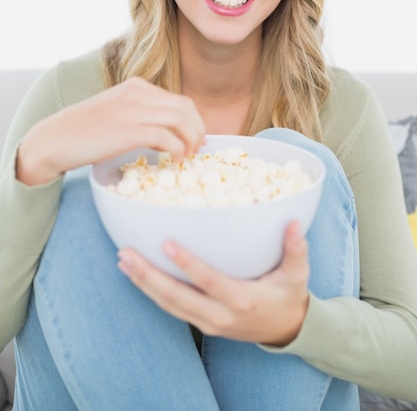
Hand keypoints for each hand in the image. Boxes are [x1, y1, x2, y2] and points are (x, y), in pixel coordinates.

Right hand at [16, 77, 205, 184]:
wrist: (54, 140)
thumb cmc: (84, 131)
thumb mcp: (116, 112)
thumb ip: (141, 115)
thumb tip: (168, 135)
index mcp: (136, 86)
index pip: (179, 100)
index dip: (194, 121)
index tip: (195, 138)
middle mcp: (138, 93)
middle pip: (185, 108)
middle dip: (198, 129)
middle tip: (197, 149)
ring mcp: (133, 110)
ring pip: (181, 120)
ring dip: (191, 140)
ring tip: (187, 157)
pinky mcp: (129, 130)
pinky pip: (167, 137)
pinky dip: (177, 150)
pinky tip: (174, 161)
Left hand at [118, 221, 309, 345]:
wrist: (286, 330)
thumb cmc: (288, 295)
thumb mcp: (297, 274)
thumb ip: (296, 249)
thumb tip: (295, 223)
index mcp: (242, 299)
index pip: (208, 281)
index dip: (187, 264)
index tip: (166, 244)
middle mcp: (220, 315)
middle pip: (177, 297)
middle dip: (149, 276)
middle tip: (127, 254)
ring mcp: (208, 323)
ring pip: (169, 305)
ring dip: (144, 283)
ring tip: (124, 261)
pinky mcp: (202, 325)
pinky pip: (172, 309)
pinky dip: (152, 293)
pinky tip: (137, 276)